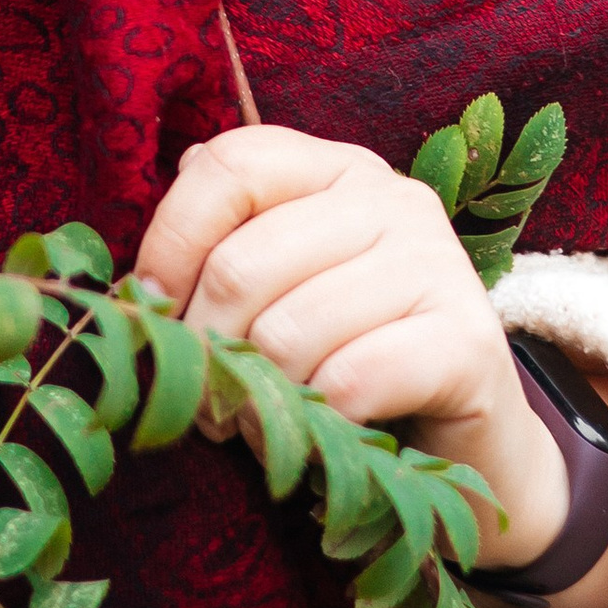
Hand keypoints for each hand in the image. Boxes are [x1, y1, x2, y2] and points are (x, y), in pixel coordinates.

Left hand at [132, 126, 607, 607]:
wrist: (462, 442)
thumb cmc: (344, 360)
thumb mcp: (276, 297)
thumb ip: (218, 262)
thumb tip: (138, 283)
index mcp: (333, 169)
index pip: (228, 165)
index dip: (170, 242)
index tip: (150, 309)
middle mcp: (391, 198)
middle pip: (243, 265)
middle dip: (206, 352)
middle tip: (209, 403)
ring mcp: (439, 261)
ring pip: (289, 333)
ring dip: (259, 401)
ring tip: (266, 425)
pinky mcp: (470, 339)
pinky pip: (350, 382)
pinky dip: (319, 424)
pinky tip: (326, 434)